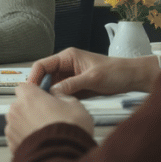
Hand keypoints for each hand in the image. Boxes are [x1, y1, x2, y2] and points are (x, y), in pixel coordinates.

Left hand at [5, 82, 92, 151]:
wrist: (63, 156)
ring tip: (44, 132)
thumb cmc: (70, 131)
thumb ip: (62, 96)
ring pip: (17, 121)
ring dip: (26, 124)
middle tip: (47, 117)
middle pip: (20, 104)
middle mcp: (16, 110)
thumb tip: (57, 95)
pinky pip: (16, 136)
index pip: (25, 87)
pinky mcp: (11, 142)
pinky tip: (39, 141)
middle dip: (30, 109)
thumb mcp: (75, 106)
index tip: (42, 97)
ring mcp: (11, 127)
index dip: (34, 92)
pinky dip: (24, 137)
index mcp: (29, 96)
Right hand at [27, 47, 159, 97]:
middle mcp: (66, 65)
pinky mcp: (75, 85)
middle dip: (40, 87)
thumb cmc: (115, 72)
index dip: (34, 76)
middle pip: (45, 76)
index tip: (30, 90)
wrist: (131, 78)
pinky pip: (61, 92)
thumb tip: (53, 92)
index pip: (42, 65)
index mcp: (67, 57)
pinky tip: (59, 105)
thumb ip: (72, 84)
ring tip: (48, 104)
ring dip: (50, 94)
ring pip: (52, 85)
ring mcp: (70, 76)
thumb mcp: (92, 78)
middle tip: (38, 100)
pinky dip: (59, 98)